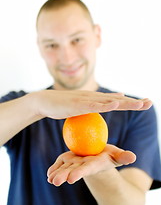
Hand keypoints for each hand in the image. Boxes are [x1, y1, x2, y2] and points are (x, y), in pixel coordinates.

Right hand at [35, 90, 151, 118]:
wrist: (46, 101)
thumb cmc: (64, 105)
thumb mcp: (83, 105)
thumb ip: (97, 104)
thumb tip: (113, 100)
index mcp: (96, 99)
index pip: (117, 101)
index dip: (131, 102)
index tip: (145, 103)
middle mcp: (94, 97)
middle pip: (118, 100)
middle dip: (134, 102)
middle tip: (150, 102)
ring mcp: (86, 100)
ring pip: (109, 102)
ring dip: (125, 103)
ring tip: (140, 104)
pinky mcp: (77, 104)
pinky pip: (93, 106)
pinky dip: (105, 106)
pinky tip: (115, 104)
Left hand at [47, 144, 135, 185]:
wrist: (96, 157)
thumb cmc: (108, 156)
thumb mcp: (116, 155)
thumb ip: (123, 156)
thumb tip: (133, 157)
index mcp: (93, 164)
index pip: (86, 169)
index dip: (79, 172)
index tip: (71, 179)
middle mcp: (82, 165)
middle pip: (73, 170)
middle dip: (64, 176)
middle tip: (55, 181)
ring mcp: (74, 163)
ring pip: (64, 168)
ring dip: (57, 173)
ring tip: (50, 179)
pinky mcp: (68, 159)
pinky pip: (60, 163)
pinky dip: (54, 168)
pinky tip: (49, 173)